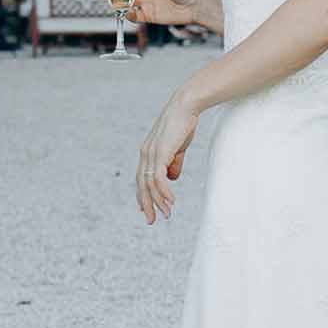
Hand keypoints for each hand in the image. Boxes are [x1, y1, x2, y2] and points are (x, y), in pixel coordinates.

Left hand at [136, 89, 198, 223]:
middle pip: (141, 185)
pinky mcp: (160, 153)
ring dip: (158, 201)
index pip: (141, 179)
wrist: (185, 106)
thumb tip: (172, 178)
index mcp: (147, 153)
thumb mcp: (177, 147)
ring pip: (149, 184)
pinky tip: (170, 201)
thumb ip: (174, 163)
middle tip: (151, 220)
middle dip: (146, 204)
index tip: (146, 210)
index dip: (142, 195)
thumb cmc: (183, 124)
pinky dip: (164, 191)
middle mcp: (145, 154)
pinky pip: (158, 178)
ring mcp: (151, 154)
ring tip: (166, 214)